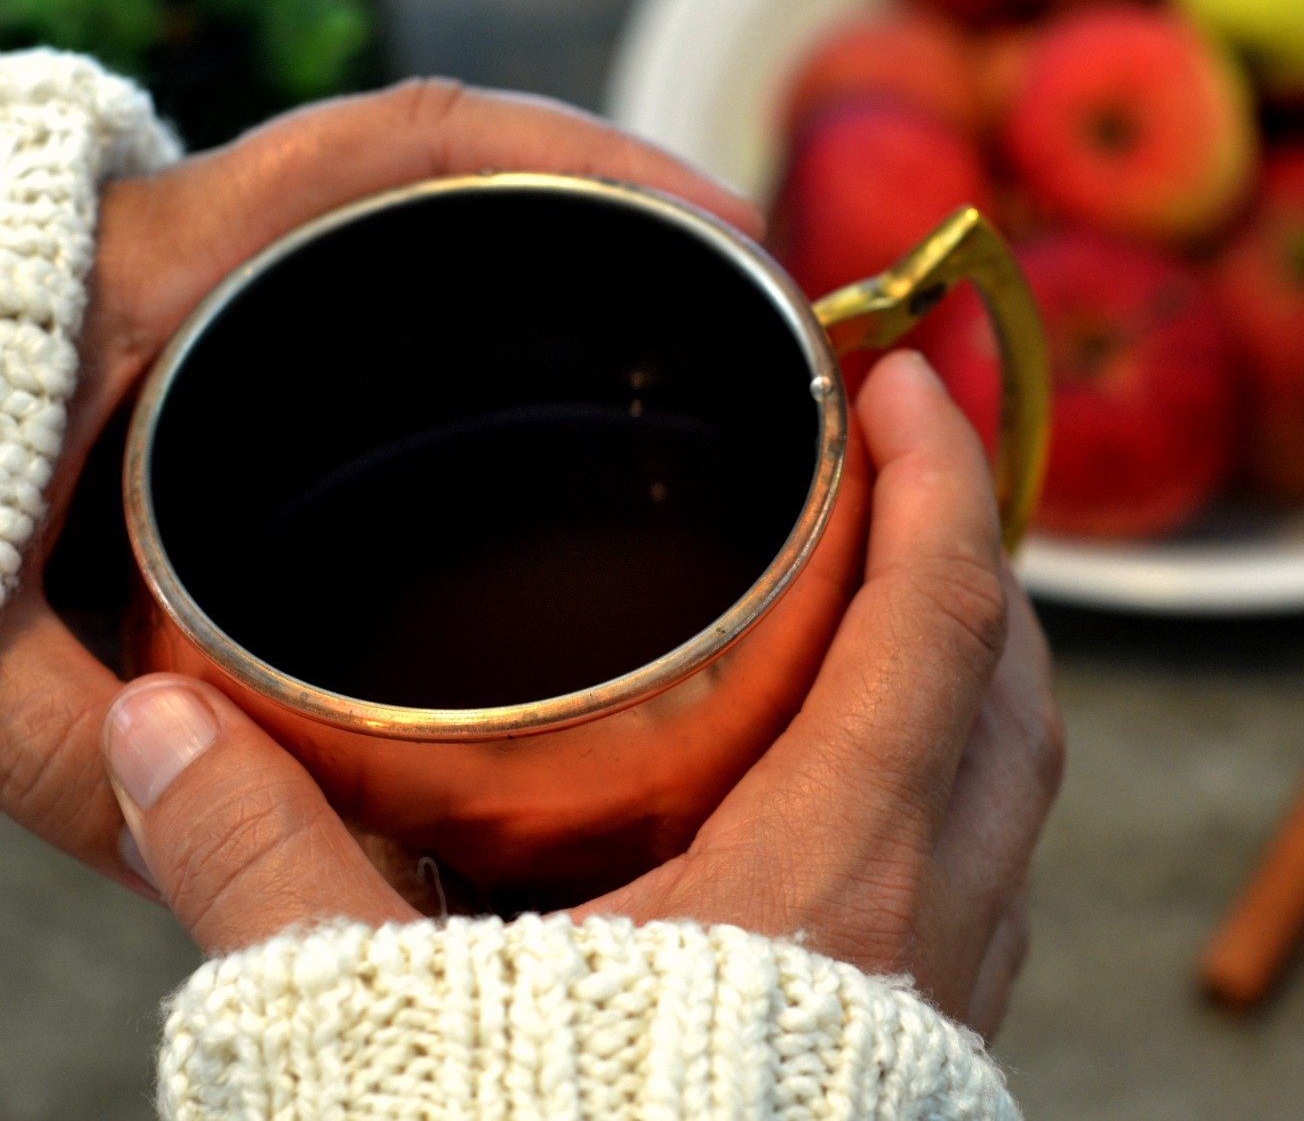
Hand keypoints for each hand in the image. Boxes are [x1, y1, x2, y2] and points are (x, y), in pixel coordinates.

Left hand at [0, 79, 758, 895]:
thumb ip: (93, 755)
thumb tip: (243, 853)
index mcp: (167, 269)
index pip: (406, 151)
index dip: (579, 161)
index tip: (715, 225)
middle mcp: (218, 244)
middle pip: (457, 173)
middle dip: (616, 206)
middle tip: (738, 289)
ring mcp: (236, 271)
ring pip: (433, 220)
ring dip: (565, 246)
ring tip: (684, 322)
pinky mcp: (234, 309)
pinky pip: (389, 272)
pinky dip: (491, 291)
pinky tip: (557, 374)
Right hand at [101, 352, 1063, 1034]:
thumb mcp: (384, 1011)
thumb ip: (264, 865)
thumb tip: (161, 732)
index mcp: (827, 878)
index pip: (937, 619)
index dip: (938, 475)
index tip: (899, 376)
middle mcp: (926, 925)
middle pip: (1011, 684)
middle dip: (973, 549)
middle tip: (899, 469)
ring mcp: (946, 992)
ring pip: (1016, 781)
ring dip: (975, 667)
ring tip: (897, 593)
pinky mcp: (928, 1054)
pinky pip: (989, 872)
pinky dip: (958, 782)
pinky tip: (869, 775)